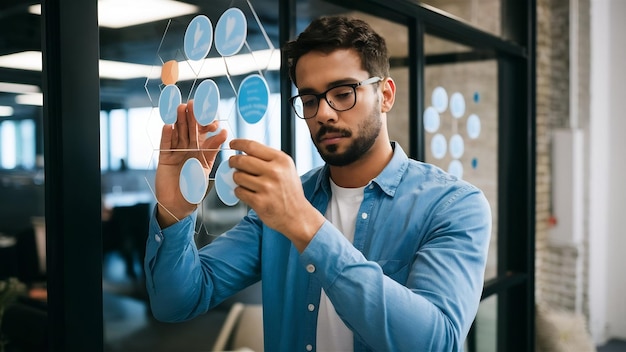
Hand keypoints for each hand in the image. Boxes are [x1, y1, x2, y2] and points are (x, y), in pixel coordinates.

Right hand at [155, 100, 226, 226]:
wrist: (178, 205)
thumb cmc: (195, 188)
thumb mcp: (206, 168)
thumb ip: (212, 151)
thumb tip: (224, 134)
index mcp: (203, 150)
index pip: (206, 133)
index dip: (208, 124)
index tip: (212, 117)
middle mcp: (190, 148)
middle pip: (191, 128)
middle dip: (193, 116)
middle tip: (194, 104)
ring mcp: (176, 151)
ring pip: (178, 132)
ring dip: (179, 120)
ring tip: (181, 108)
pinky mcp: (164, 157)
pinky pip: (166, 144)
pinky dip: (166, 135)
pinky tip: (168, 125)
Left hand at [228, 139, 324, 251]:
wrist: (297, 216)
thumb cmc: (289, 191)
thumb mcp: (286, 169)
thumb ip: (268, 158)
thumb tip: (244, 151)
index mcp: (281, 160)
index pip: (252, 146)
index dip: (239, 143)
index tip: (232, 144)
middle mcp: (274, 172)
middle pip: (242, 160)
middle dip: (233, 161)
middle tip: (233, 164)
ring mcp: (266, 187)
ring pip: (238, 176)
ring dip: (238, 178)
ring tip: (246, 182)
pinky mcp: (259, 202)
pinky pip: (239, 191)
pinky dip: (240, 192)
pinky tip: (248, 193)